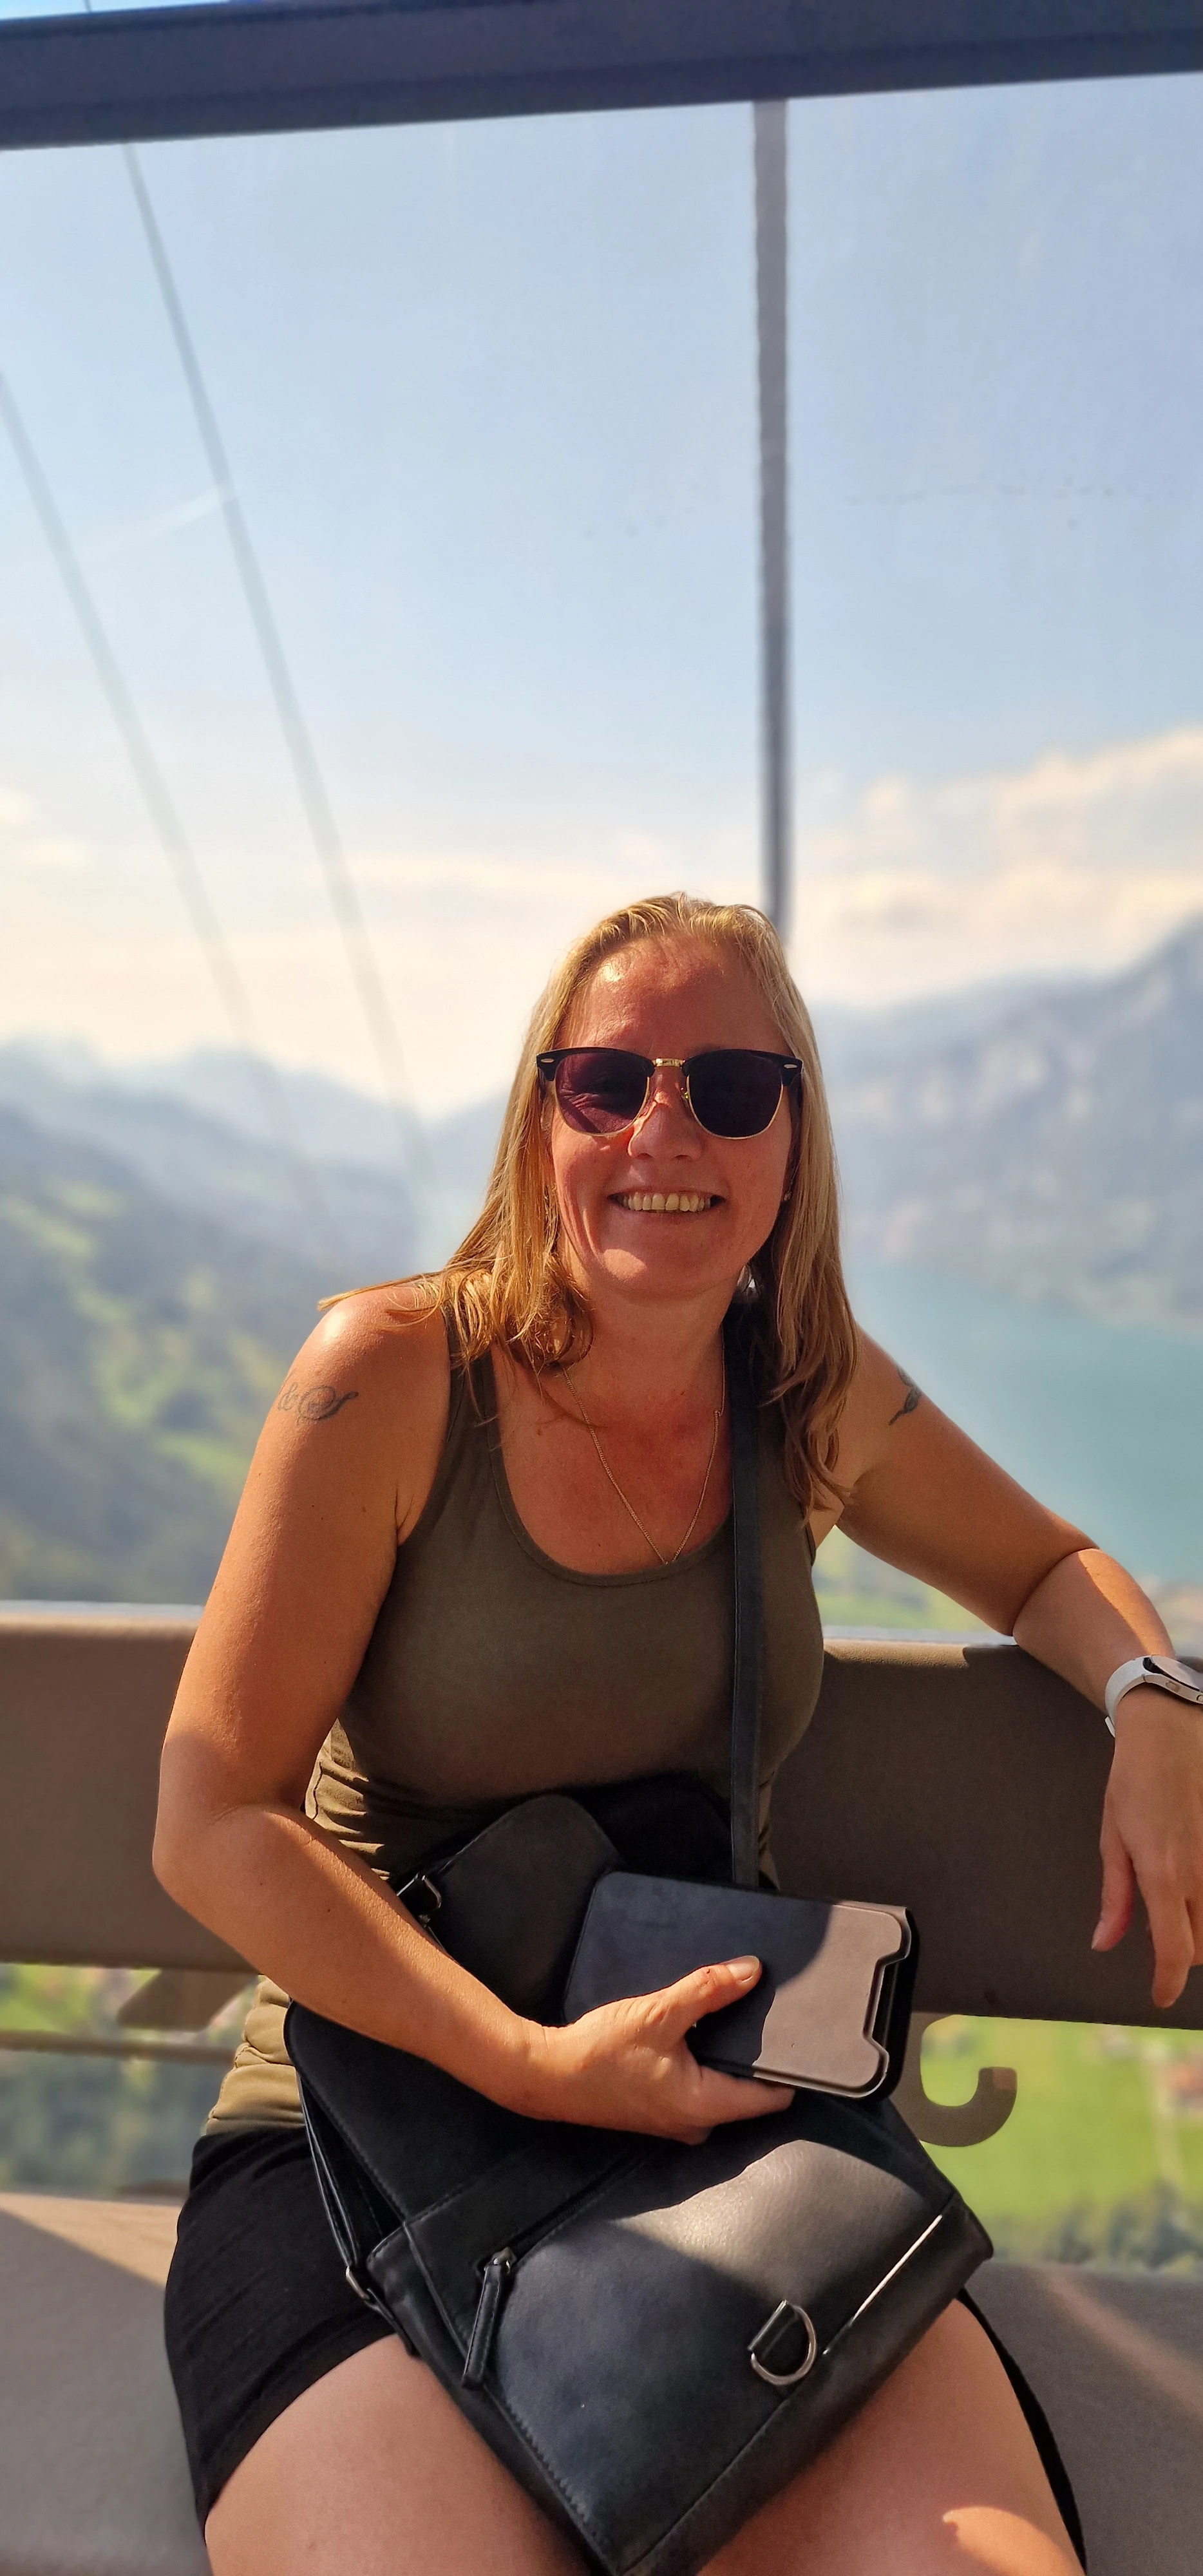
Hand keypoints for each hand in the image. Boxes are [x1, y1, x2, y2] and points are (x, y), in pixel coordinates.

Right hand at [519, 1956, 792, 2142]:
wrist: (548, 2075)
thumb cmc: (600, 2052)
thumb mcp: (659, 2012)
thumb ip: (708, 1990)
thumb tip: (751, 1971)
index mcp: (705, 2108)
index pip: (772, 2098)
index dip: (791, 2067)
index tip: (803, 2036)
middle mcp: (697, 2124)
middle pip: (749, 2093)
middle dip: (758, 2056)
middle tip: (767, 2015)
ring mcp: (678, 2122)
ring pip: (722, 2089)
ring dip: (727, 2057)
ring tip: (733, 2017)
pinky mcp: (661, 2111)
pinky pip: (700, 2088)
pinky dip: (705, 2062)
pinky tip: (697, 2033)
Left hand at [1093, 1693, 1202, 2006]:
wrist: (1171, 1731)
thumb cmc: (1134, 1781)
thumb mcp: (1113, 1838)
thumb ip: (1116, 1897)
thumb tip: (1105, 1942)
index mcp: (1164, 1876)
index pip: (1175, 1952)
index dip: (1167, 1982)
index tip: (1159, 1995)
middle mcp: (1201, 1874)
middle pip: (1201, 1944)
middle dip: (1181, 1951)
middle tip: (1160, 1931)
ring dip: (1200, 1927)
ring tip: (1178, 1904)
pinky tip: (1191, 1882)